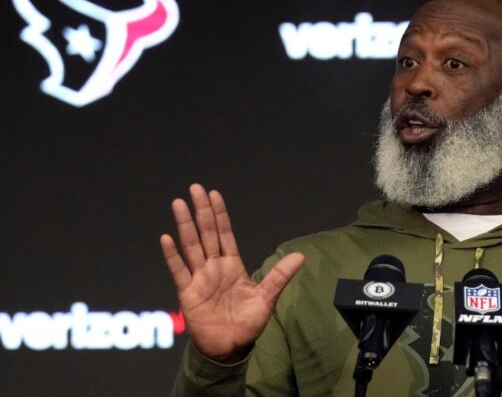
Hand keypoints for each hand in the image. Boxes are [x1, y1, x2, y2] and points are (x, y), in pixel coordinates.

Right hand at [160, 184, 303, 362]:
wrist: (230, 348)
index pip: (225, 234)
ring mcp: (199, 278)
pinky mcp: (188, 292)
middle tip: (195, 188)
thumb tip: (300, 256)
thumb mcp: (266, 297)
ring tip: (179, 204)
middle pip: (207, 233)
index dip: (220, 215)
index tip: (214, 195)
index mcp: (232, 266)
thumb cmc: (247, 323)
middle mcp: (214, 267)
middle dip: (202, 211)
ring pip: (191, 246)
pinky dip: (172, 255)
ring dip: (185, 225)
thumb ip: (280, 276)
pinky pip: (179, 270)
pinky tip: (167, 238)